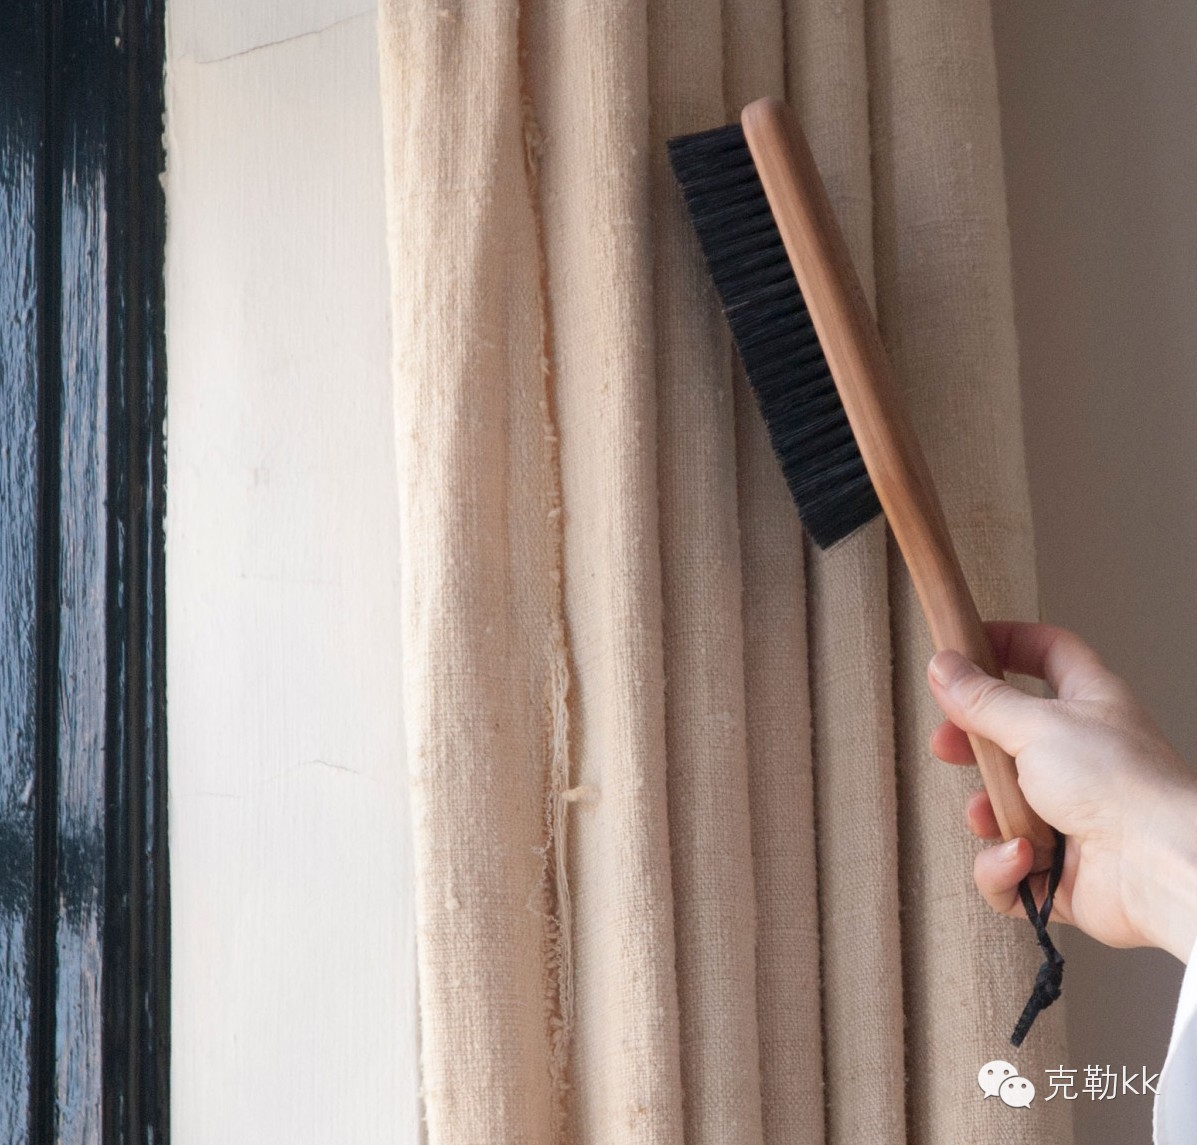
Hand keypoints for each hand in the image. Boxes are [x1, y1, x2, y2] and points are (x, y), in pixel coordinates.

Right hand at [927, 621, 1196, 962]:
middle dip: (973, 744)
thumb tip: (945, 667)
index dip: (1010, 642)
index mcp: (1090, 705)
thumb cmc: (1121, 786)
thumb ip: (982, 698)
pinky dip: (1005, 865)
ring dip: (987, 815)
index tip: (968, 644)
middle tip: (948, 743)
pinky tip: (1022, 857)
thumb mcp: (1036, 725)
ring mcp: (1071, 813)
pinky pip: (1010, 865)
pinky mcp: (1061, 868)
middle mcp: (1082, 756)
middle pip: (1010, 736)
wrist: (1159, 870)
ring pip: (1002, 805)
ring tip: (994, 818)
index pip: (1050, 654)